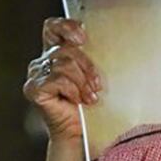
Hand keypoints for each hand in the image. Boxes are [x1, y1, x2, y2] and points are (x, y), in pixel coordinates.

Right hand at [23, 17, 101, 142]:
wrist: (82, 133)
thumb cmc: (91, 104)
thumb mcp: (96, 75)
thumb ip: (96, 57)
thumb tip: (127, 42)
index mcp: (56, 53)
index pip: (52, 27)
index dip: (66, 27)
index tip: (83, 38)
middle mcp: (43, 61)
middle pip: (65, 49)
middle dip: (87, 66)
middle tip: (97, 85)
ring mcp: (36, 74)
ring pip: (64, 65)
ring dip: (82, 83)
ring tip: (89, 97)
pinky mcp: (33, 89)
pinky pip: (58, 80)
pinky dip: (73, 91)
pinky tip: (79, 101)